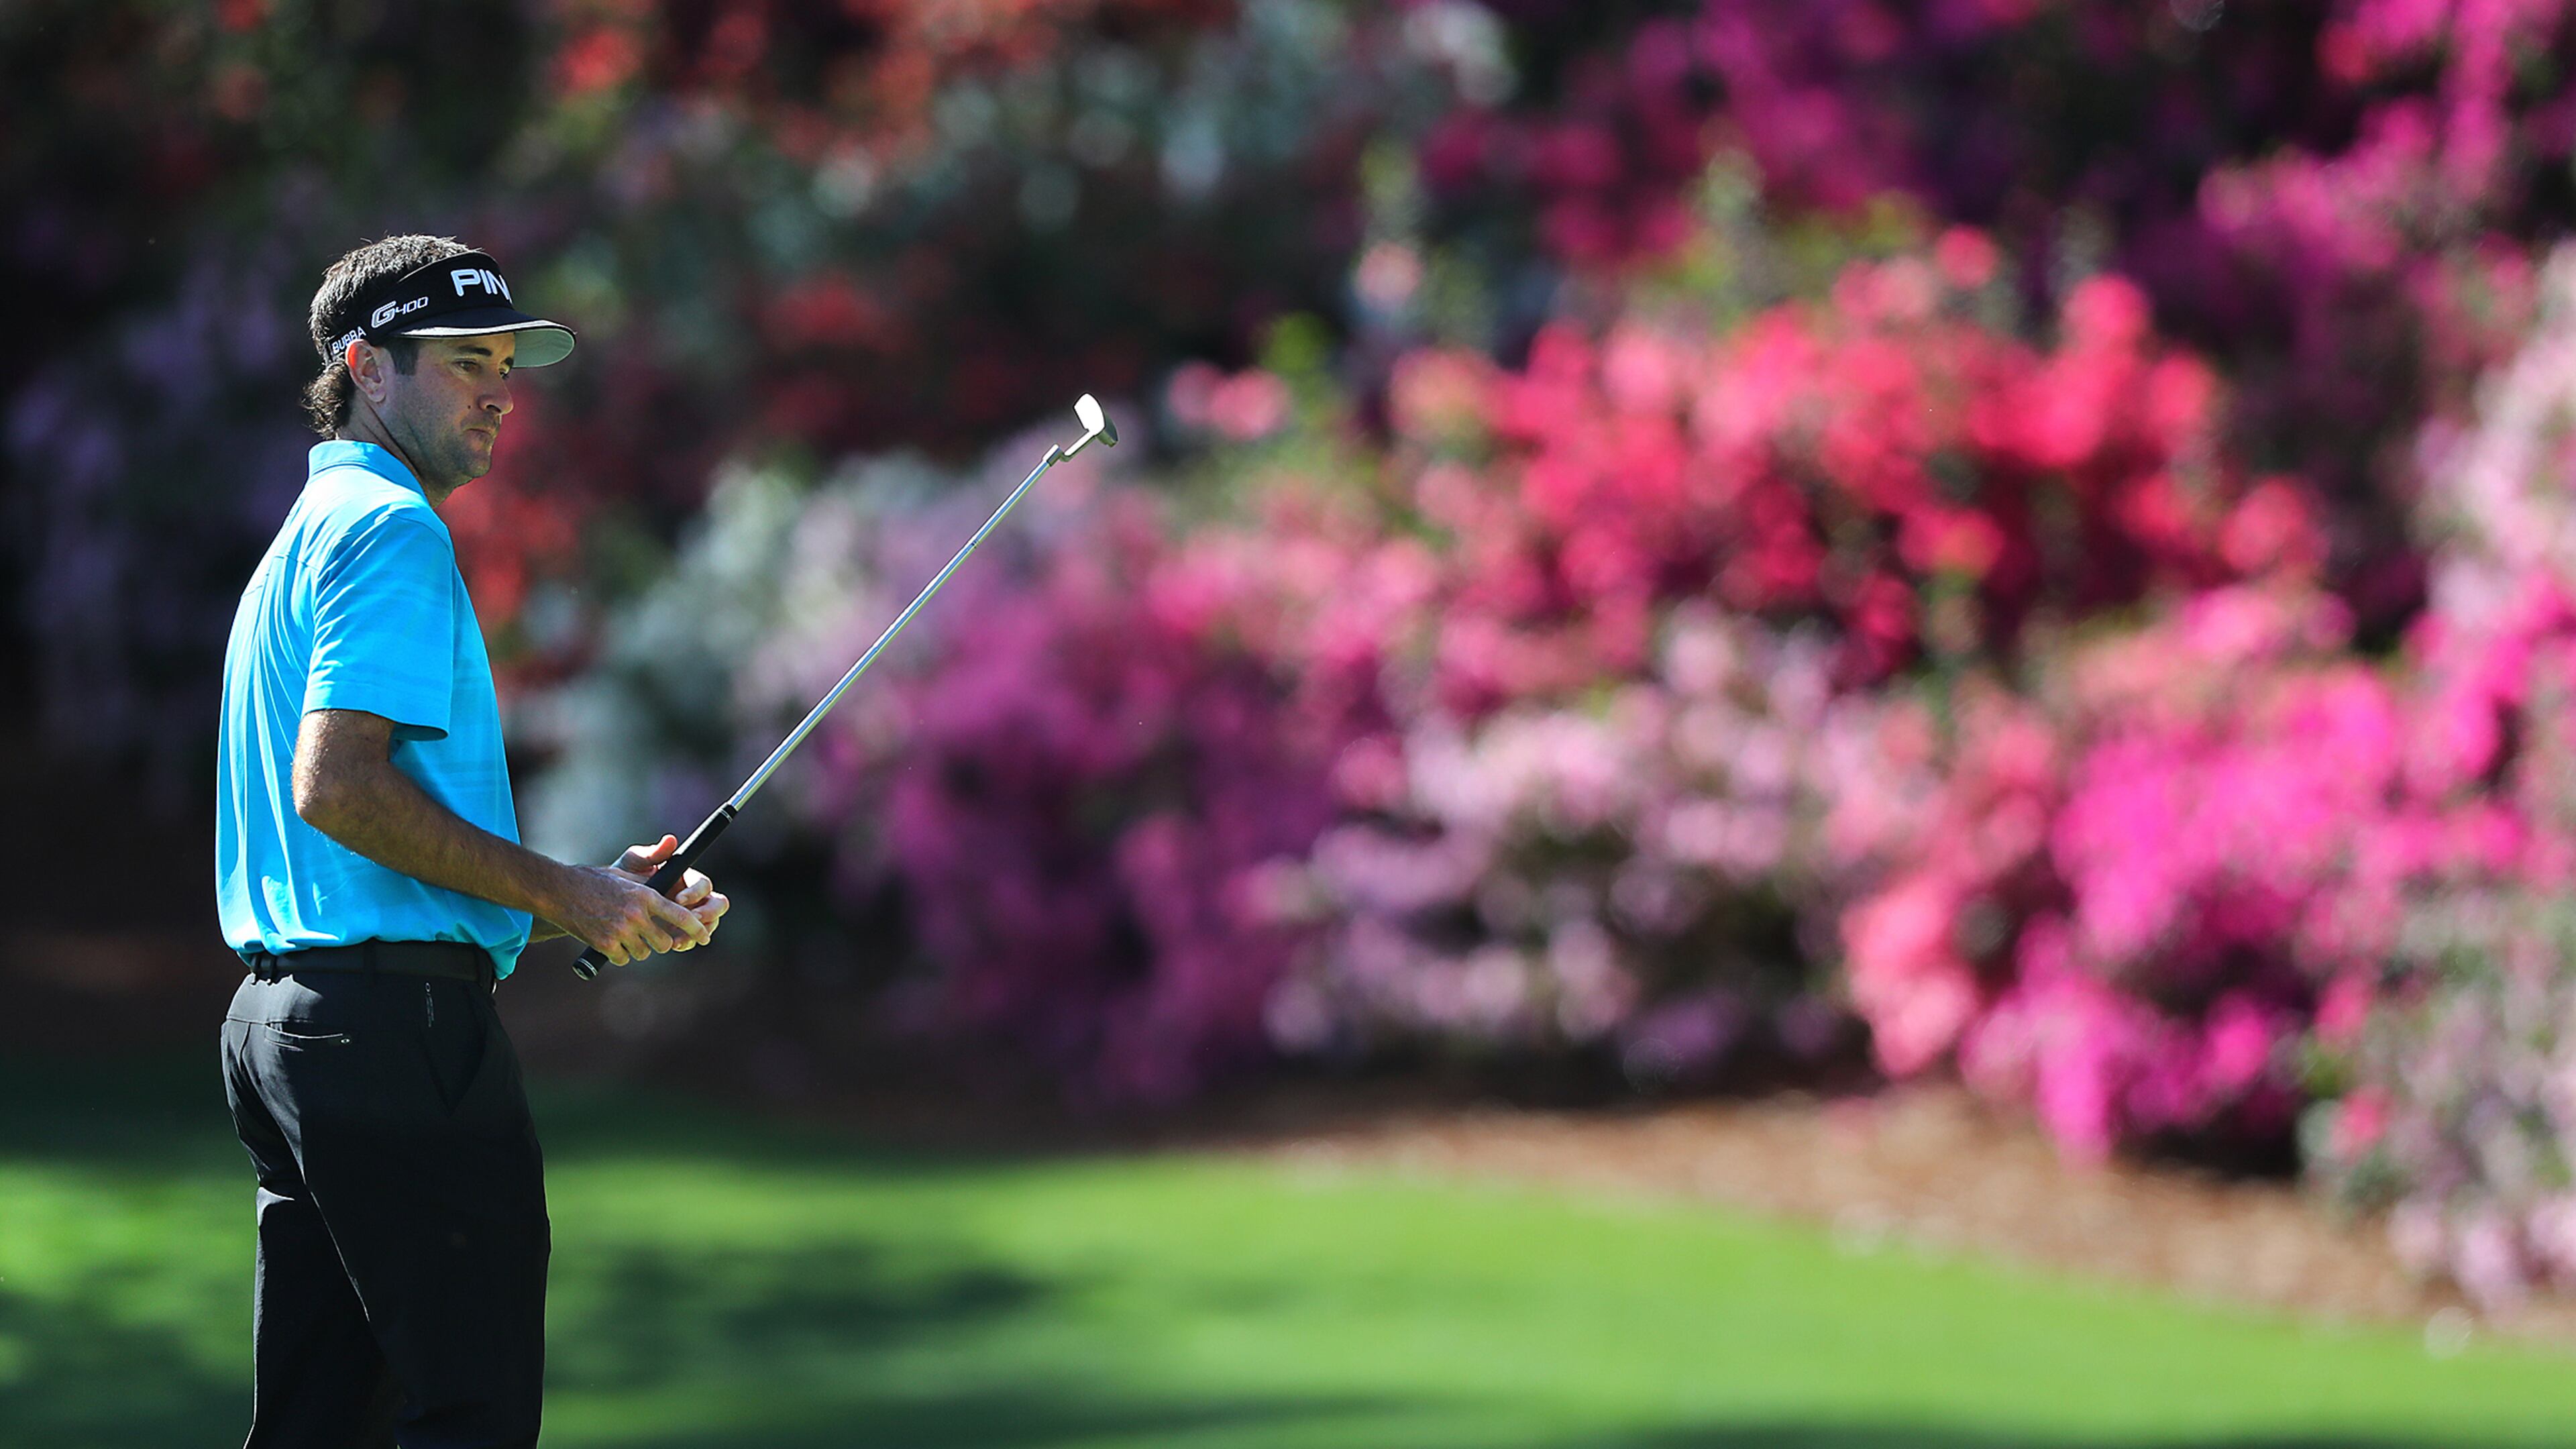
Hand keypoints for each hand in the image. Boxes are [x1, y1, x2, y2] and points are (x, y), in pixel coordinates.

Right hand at [547, 836, 719, 967]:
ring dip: (638, 948)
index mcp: (646, 895)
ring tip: (624, 935)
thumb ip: (651, 879)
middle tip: (651, 937)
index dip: (697, 929)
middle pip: (664, 942)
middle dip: (660, 942)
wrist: (560, 891)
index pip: (681, 916)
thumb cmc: (594, 880)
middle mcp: (637, 914)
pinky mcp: (605, 945)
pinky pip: (623, 959)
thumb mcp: (626, 873)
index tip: (705, 937)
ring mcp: (620, 931)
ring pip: (644, 953)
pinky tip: (610, 941)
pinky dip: (620, 954)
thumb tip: (673, 878)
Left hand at [614, 835, 729, 952]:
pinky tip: (673, 944)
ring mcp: (691, 915)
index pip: (704, 884)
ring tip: (679, 939)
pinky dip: (687, 942)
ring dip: (699, 931)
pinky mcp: (682, 931)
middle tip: (693, 920)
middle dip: (709, 913)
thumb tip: (670, 840)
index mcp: (687, 879)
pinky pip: (694, 938)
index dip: (696, 892)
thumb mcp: (634, 862)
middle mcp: (695, 896)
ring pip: (710, 924)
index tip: (679, 900)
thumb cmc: (625, 876)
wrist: (611, 901)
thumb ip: (651, 853)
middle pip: (717, 904)